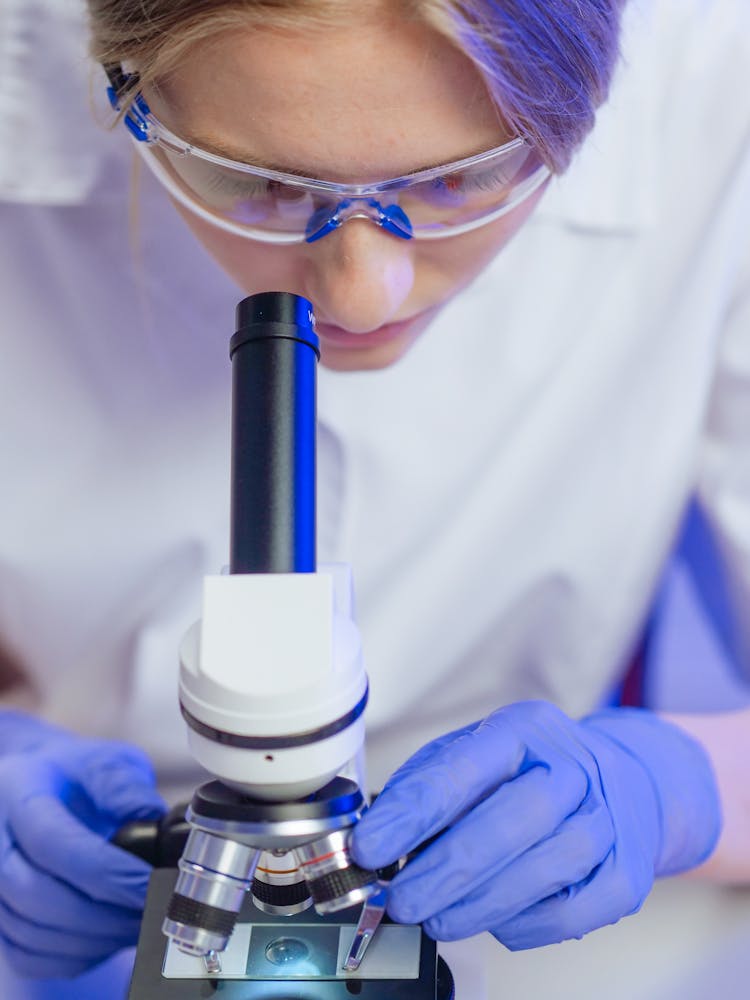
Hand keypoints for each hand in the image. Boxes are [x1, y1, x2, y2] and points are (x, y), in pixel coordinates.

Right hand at [0, 711, 165, 977]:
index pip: (54, 843)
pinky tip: (113, 936)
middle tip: (154, 910)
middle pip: (39, 895)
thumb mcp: (105, 762)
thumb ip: (126, 788)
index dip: (107, 873)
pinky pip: (32, 955)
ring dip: (95, 939)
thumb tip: (153, 822)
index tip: (151, 884)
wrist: (40, 787)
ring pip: (34, 933)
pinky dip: (77, 956)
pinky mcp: (0, 921)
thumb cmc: (76, 776)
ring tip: (142, 922)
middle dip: (105, 913)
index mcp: (19, 793)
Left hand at [351, 701, 720, 949]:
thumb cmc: (530, 772)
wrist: (628, 786)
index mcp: (525, 728)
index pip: (464, 768)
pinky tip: (492, 923)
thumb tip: (374, 839)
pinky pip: (571, 913)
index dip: (412, 812)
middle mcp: (574, 767)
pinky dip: (523, 925)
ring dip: (480, 904)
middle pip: (512, 819)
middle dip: (446, 868)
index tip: (369, 847)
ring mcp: (608, 820)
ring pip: (546, 868)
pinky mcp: (627, 874)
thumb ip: (426, 789)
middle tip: (399, 900)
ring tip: (435, 921)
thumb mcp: (475, 755)